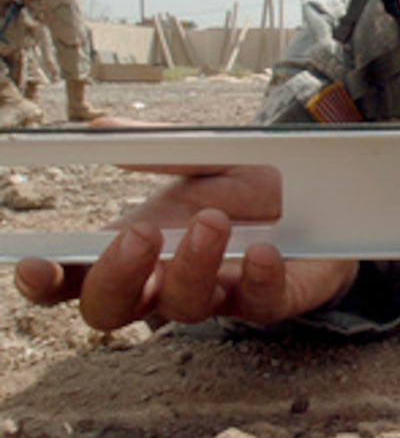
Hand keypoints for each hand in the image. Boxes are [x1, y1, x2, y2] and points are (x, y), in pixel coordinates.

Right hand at [15, 119, 358, 330]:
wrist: (323, 201)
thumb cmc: (248, 189)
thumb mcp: (201, 160)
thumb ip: (156, 148)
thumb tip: (100, 127)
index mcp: (139, 250)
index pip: (79, 280)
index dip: (52, 281)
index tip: (36, 264)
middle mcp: (169, 281)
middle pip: (115, 310)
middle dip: (117, 276)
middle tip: (141, 234)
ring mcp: (220, 296)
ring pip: (185, 308)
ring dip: (192, 265)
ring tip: (213, 220)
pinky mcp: (273, 299)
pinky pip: (259, 304)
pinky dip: (258, 278)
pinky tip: (263, 250)